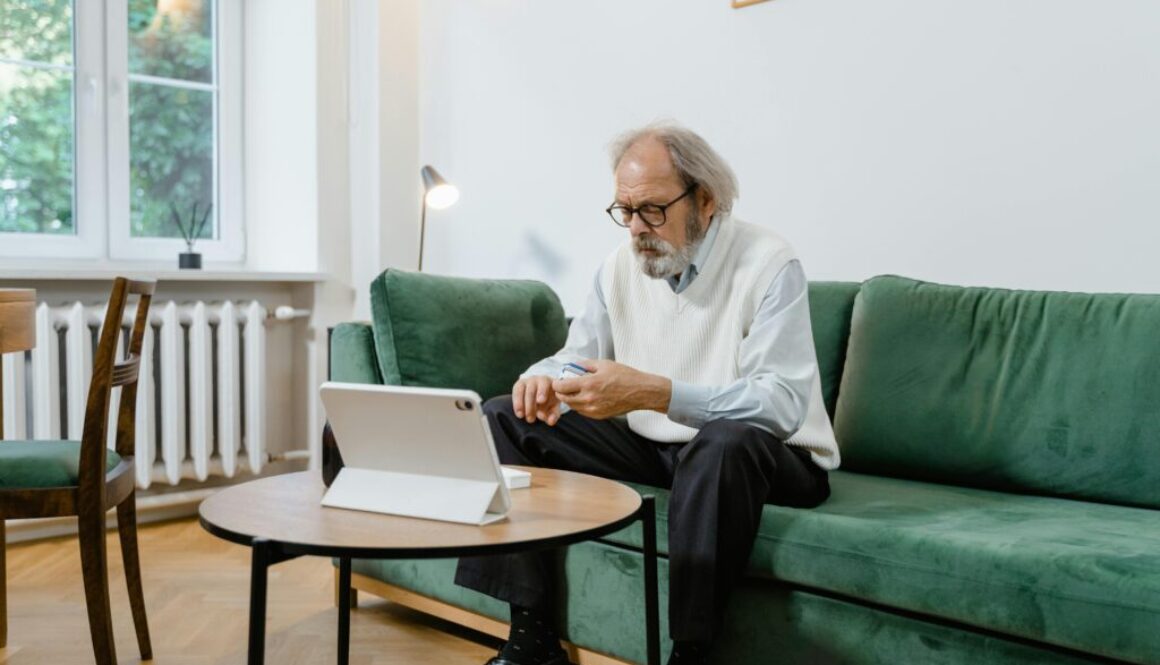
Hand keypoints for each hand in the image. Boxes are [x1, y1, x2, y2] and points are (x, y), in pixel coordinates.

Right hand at [512, 375, 562, 425]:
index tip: (540, 401)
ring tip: (522, 416)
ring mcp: (527, 381)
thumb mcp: (554, 407)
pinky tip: (519, 414)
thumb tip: (551, 422)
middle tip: (531, 419)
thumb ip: (554, 414)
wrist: (542, 395)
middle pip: (531, 390)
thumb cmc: (550, 401)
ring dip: (521, 404)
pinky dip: (516, 404)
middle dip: (530, 405)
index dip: (542, 391)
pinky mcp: (518, 385)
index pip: (545, 384)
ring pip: (521, 390)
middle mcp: (538, 379)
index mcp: (550, 382)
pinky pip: (516, 393)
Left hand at [552, 359, 670, 419]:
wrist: (640, 392)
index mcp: (588, 384)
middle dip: (561, 392)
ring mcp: (594, 409)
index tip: (557, 381)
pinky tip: (586, 398)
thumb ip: (585, 365)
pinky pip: (583, 412)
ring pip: (573, 407)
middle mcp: (589, 399)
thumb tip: (573, 365)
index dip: (556, 384)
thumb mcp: (604, 364)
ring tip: (575, 391)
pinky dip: (580, 405)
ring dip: (571, 399)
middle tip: (563, 386)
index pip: (562, 387)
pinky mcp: (599, 416)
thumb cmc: (625, 376)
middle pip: (565, 399)